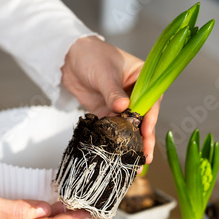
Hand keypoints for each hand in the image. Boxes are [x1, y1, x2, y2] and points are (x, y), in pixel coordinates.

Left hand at [61, 36, 160, 163]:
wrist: (68, 57)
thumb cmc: (91, 55)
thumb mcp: (104, 73)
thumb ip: (113, 91)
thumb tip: (123, 107)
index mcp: (143, 77)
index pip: (151, 100)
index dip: (149, 118)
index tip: (146, 132)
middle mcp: (135, 92)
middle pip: (142, 117)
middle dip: (143, 138)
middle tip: (143, 157)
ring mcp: (120, 103)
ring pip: (128, 126)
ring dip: (129, 143)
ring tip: (130, 162)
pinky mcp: (106, 111)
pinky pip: (112, 127)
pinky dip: (114, 140)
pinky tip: (115, 153)